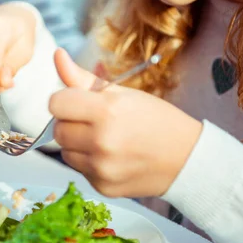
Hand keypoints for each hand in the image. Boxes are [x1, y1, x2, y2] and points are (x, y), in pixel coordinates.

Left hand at [49, 49, 202, 197]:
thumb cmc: (155, 119)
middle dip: (70, 123)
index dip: (65, 100)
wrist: (186, 159)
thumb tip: (57, 55)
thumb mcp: (123, 93)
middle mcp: (101, 142)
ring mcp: (101, 168)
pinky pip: (80, 170)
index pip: (56, 104)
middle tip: (94, 121)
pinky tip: (112, 157)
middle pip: (57, 130)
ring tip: (104, 139)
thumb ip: (83, 78)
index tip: (78, 102)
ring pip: (65, 152)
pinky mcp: (102, 186)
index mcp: (106, 111)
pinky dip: (90, 162)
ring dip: (77, 144)